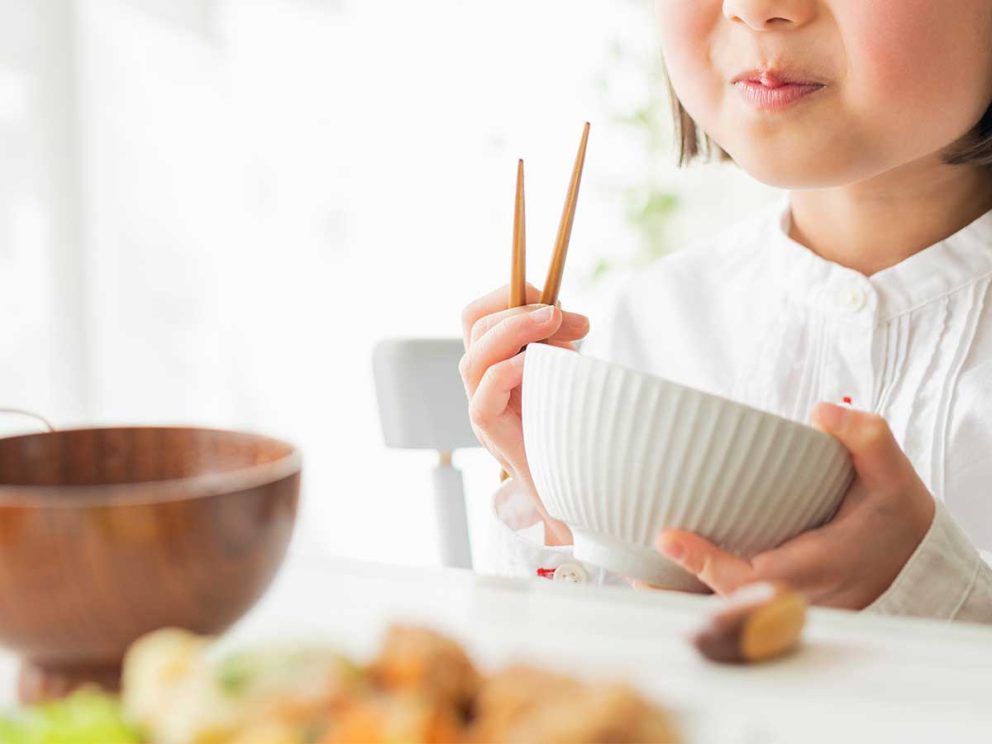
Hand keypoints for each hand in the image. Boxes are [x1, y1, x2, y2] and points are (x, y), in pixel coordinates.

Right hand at [459, 283, 589, 543]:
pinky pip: (484, 397)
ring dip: (516, 330)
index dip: (511, 294)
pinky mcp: (491, 435)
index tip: (554, 298)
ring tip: (558, 325)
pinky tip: (542, 364)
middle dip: (521, 307)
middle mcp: (480, 383)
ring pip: (473, 357)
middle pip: (473, 324)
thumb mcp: (566, 377)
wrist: (574, 493)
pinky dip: (510, 372)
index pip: (479, 314)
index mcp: (494, 363)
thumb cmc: (573, 433)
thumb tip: (573, 320)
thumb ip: (561, 348)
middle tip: (565, 316)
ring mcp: (482, 409)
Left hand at [654, 402, 935, 608]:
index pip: (756, 575)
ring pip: (726, 614)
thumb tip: (823, 413)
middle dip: (679, 593)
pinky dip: (697, 600)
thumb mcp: (894, 476)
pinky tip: (662, 584)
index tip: (666, 537)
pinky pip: (733, 610)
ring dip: (682, 602)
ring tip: (636, 580)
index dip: (708, 562)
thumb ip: (867, 440)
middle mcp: (799, 596)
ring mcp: (788, 607)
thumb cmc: (895, 519)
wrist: (914, 564)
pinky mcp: (781, 605)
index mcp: (820, 566)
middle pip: (728, 606)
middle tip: (634, 573)